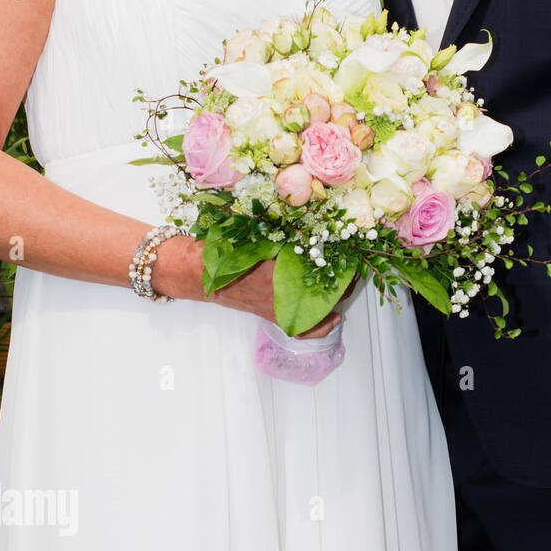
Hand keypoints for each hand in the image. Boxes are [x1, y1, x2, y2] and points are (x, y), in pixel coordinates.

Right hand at [152, 241, 343, 338]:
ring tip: (348, 282)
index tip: (349, 245)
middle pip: (324, 283)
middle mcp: (279, 287)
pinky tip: (335, 319)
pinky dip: (321, 326)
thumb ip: (277, 228)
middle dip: (342, 273)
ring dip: (336, 293)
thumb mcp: (250, 230)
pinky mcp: (273, 314)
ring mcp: (277, 304)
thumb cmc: (220, 247)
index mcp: (275, 262)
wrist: (198, 271)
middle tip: (352, 262)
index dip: (338, 253)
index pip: (317, 258)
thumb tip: (307, 222)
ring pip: (318, 304)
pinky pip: (303, 328)